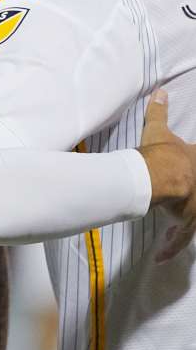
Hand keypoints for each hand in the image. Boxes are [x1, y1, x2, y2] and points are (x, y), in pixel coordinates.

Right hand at [139, 89, 195, 261]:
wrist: (161, 174)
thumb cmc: (160, 154)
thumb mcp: (158, 131)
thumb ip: (158, 112)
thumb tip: (160, 91)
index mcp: (195, 163)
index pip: (195, 163)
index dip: (191, 168)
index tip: (189, 178)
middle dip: (190, 199)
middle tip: (183, 202)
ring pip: (193, 220)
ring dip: (183, 226)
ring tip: (171, 232)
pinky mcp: (188, 222)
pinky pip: (181, 238)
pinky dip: (171, 247)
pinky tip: (161, 258)